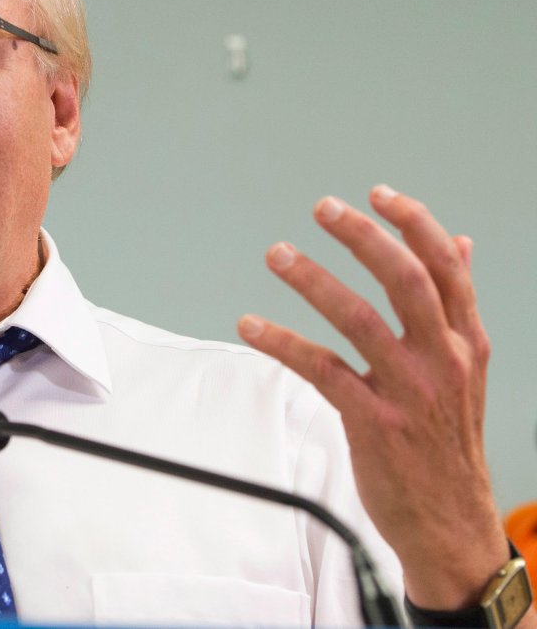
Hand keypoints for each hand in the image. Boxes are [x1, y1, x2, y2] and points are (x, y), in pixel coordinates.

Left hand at [237, 185, 509, 609]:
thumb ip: (455, 307)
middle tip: (323, 208)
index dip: (414, 224)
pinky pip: (322, 370)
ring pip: (359, 319)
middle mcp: (443, 361)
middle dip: (363, 237)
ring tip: (279, 253)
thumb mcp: (467, 370)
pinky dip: (282, 343)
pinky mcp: (373, 422)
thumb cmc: (448, 442)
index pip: (446, 268)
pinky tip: (251, 326)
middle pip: (406, 280)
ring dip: (313, 280)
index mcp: (466, 343)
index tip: (378, 194)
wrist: (451, 525)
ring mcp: (409, 392)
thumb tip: (460, 243)